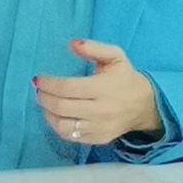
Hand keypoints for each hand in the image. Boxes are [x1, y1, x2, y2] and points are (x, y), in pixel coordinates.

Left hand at [33, 39, 162, 146]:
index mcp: (104, 88)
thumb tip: (72, 43)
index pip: (68, 88)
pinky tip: (55, 115)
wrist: (144, 104)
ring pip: (64, 125)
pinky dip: (58, 126)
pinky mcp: (99, 138)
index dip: (49, 84)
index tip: (38, 80)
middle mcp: (102, 110)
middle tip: (39, 91)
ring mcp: (100, 127)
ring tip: (45, 103)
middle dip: (44, 99)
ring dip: (48, 114)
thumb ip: (94, 48)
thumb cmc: (124, 77)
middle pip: (63, 107)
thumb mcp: (115, 56)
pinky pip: (71, 136)